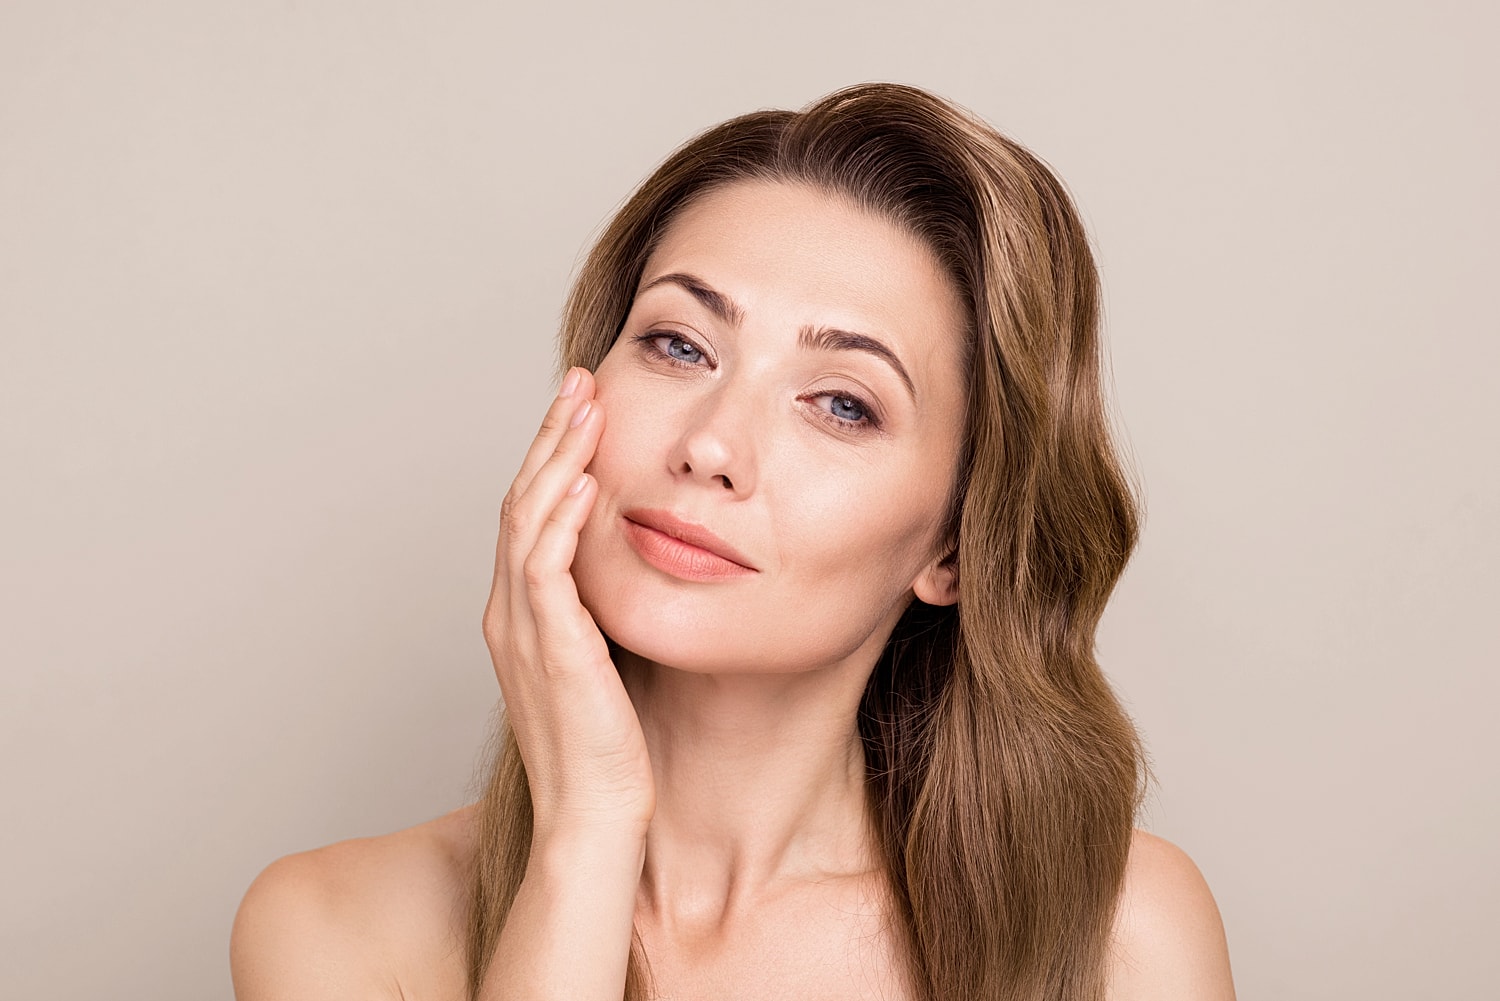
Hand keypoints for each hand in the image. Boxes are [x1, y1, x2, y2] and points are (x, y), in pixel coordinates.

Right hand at [482, 367, 654, 837]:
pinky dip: (560, 521)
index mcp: (521, 615)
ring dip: (556, 458)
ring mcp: (522, 631)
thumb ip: (602, 611)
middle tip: (580, 382)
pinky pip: (544, 570)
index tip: (582, 410)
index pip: (530, 515)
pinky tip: (583, 481)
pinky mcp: (549, 651)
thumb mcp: (604, 661)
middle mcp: (510, 615)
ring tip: (584, 406)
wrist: (594, 817)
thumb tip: (635, 566)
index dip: (552, 456)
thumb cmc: (608, 749)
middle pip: (521, 502)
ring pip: (527, 522)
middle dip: (551, 436)